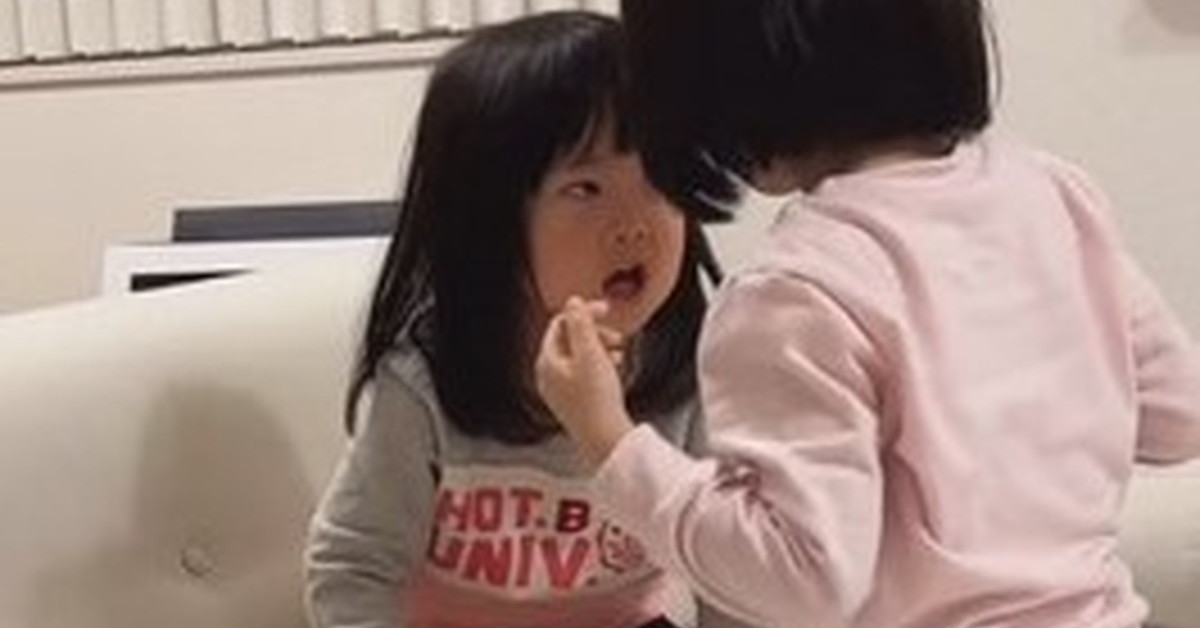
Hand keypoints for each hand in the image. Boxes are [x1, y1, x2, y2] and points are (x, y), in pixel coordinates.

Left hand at [536, 297, 635, 467]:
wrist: (605, 439)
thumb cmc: (597, 401)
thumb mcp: (590, 354)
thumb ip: (580, 324)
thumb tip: (572, 302)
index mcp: (546, 361)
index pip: (560, 324)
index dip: (584, 313)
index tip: (606, 310)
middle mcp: (548, 375)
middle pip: (570, 339)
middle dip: (595, 333)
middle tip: (617, 337)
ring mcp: (559, 389)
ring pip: (579, 356)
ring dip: (601, 348)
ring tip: (619, 354)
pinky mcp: (573, 400)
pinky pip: (584, 372)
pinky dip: (600, 365)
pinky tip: (615, 370)